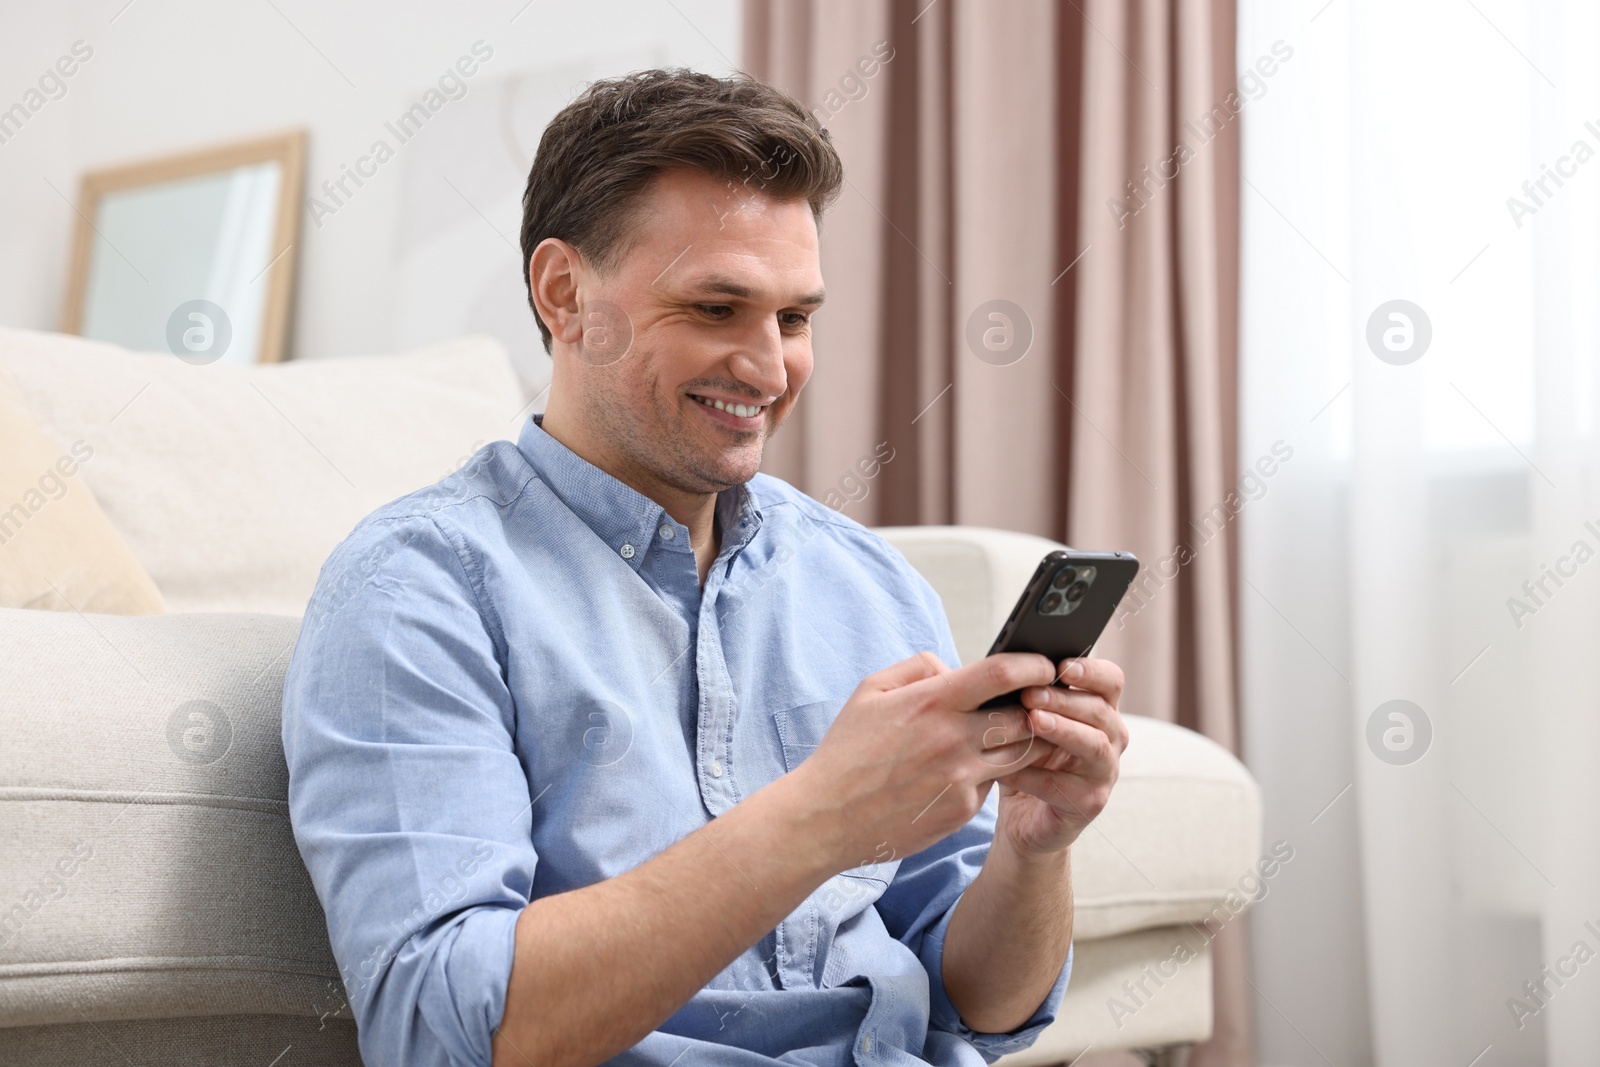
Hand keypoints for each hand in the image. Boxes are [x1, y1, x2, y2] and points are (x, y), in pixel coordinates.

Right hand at [791, 651, 1059, 871]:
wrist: (826, 817)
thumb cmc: (847, 750)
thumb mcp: (871, 691)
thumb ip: (919, 668)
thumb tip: (956, 668)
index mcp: (931, 702)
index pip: (1002, 673)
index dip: (1033, 665)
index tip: (1043, 666)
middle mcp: (953, 739)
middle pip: (1024, 716)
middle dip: (1034, 708)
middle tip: (1033, 704)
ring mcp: (961, 778)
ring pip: (1021, 754)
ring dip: (1022, 742)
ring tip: (1008, 734)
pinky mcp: (962, 810)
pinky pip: (993, 784)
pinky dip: (989, 773)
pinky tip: (968, 770)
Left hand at [992, 657, 1126, 856]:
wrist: (1023, 816)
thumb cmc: (1025, 756)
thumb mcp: (1025, 720)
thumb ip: (1026, 695)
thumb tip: (1000, 664)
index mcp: (1100, 710)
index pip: (1111, 681)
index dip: (1092, 670)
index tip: (1061, 664)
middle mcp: (1111, 739)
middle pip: (1101, 711)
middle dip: (1065, 699)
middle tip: (1030, 693)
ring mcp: (1104, 773)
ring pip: (1094, 745)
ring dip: (1062, 729)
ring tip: (1031, 720)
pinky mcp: (1089, 804)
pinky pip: (1063, 787)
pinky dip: (1032, 775)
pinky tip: (1005, 769)